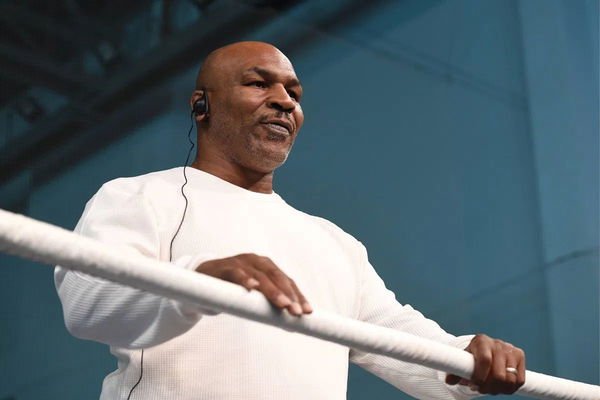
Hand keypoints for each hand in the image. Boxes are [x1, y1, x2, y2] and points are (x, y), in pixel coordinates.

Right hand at [196, 253, 312, 315]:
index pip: (286, 281)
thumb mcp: (251, 297)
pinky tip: (252, 288)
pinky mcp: (223, 267)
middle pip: (277, 277)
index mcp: (266, 267)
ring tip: (283, 305)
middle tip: (297, 312)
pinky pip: (235, 272)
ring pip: (260, 276)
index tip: (308, 312)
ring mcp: (240, 262)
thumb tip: (290, 325)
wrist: (200, 280)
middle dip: (289, 295)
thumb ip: (266, 306)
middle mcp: (256, 261)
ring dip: (272, 291)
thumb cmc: (231, 289)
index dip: (298, 295)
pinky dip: (244, 279)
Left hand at [446, 334, 525, 394]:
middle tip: (479, 389)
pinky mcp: (520, 356)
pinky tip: (499, 387)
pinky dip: (509, 389)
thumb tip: (449, 381)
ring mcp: (510, 349)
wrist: (485, 348)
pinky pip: (519, 380)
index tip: (473, 384)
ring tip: (489, 389)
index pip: (485, 360)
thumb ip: (455, 371)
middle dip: (488, 387)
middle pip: (498, 374)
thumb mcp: (462, 361)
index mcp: (481, 342)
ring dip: (498, 389)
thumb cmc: (472, 356)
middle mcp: (497, 344)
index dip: (480, 377)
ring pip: (510, 380)